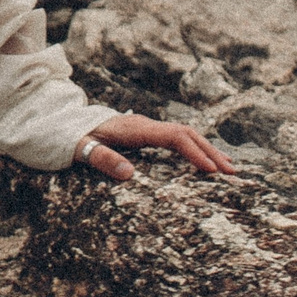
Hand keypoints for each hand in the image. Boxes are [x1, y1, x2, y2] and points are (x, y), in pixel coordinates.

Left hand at [75, 113, 238, 181]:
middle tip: (232, 173)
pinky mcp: (146, 133)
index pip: (174, 137)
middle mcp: (145, 125)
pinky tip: (205, 161)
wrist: (64, 123)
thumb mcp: (83, 149)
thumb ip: (103, 160)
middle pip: (186, 134)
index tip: (211, 171)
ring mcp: (147, 127)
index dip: (194, 153)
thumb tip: (130, 174)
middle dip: (210, 152)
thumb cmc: (73, 138)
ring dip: (206, 149)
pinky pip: (177, 139)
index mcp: (135, 129)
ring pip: (185, 134)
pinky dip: (195, 148)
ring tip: (228, 168)